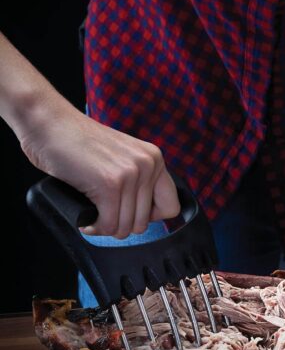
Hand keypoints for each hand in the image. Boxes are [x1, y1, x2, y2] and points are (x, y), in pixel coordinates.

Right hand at [19, 99, 179, 237]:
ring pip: (125, 227)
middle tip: (102, 215)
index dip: (149, 217)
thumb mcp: (121, 158)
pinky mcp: (109, 184)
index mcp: (155, 159)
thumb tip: (143, 217)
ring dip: (105, 228)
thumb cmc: (77, 142)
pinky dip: (94, 228)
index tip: (128, 212)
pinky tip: (86, 219)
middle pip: (144, 223)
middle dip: (121, 224)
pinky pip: (108, 225)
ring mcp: (131, 174)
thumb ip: (138, 179)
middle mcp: (149, 165)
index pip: (171, 206)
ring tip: (92, 215)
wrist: (48, 121)